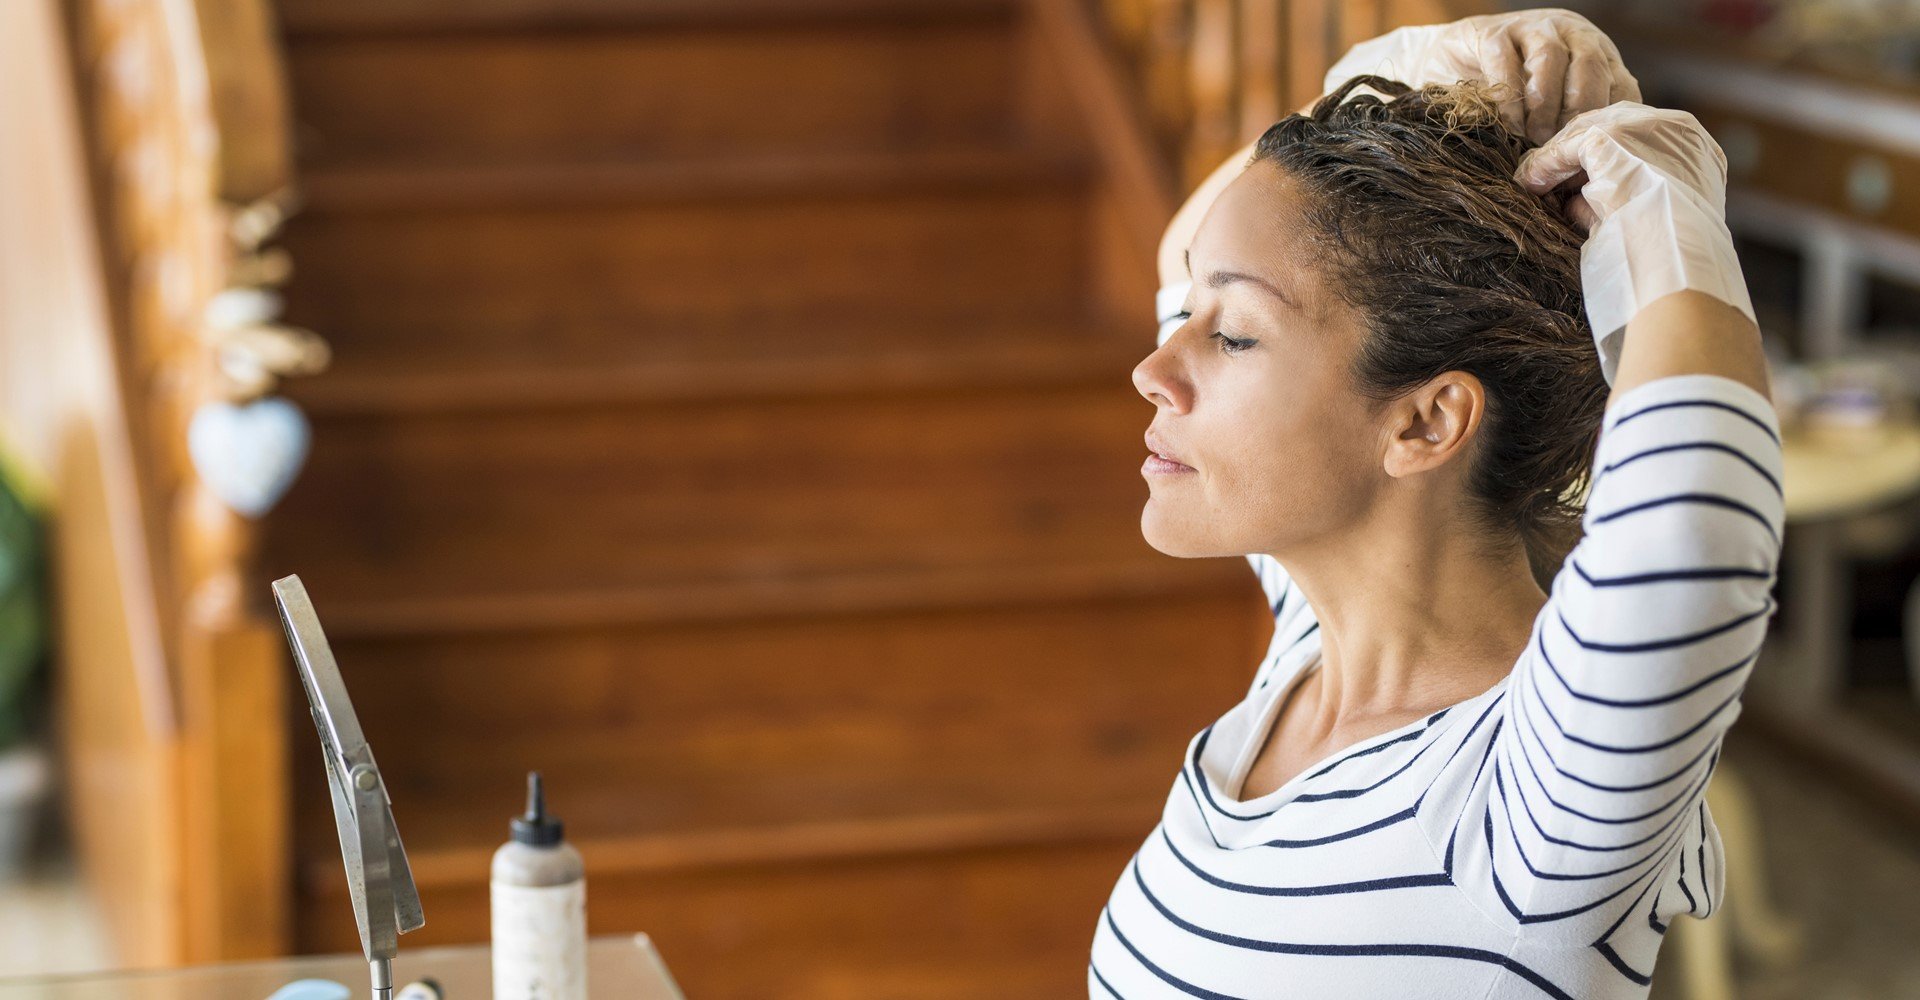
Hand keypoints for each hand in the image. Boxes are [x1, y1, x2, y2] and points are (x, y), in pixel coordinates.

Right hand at [1323, 9, 1639, 143]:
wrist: (1450, 66)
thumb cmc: (1506, 103)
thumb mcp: (1548, 116)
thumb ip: (1569, 136)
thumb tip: (1581, 189)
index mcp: (1597, 58)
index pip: (1619, 87)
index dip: (1606, 127)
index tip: (1590, 164)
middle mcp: (1573, 35)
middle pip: (1591, 70)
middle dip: (1577, 116)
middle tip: (1560, 153)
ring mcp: (1533, 29)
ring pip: (1552, 61)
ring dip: (1544, 107)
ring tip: (1532, 141)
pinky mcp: (1493, 32)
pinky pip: (1506, 63)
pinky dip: (1509, 99)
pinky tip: (1506, 126)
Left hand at [1511, 103, 1753, 383]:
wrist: (1674, 262)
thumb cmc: (1666, 255)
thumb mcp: (1650, 219)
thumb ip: (1620, 200)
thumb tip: (1575, 200)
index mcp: (1695, 148)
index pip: (1640, 137)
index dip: (1606, 158)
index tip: (1581, 181)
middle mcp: (1674, 128)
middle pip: (1612, 125)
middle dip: (1578, 153)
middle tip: (1550, 180)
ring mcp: (1644, 128)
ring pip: (1588, 133)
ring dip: (1558, 161)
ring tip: (1534, 184)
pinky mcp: (1611, 138)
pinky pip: (1569, 147)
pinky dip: (1546, 165)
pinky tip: (1530, 183)